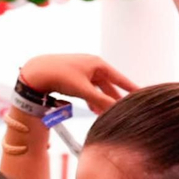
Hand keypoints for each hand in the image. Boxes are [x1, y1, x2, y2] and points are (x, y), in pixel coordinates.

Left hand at [18, 54, 138, 113]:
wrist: (36, 72)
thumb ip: (100, 101)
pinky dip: (92, 99)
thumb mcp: (83, 91)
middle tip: (127, 109)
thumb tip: (115, 111)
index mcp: (97, 64)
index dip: (131, 88)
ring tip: (109, 113)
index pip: (120, 78)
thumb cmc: (59, 76)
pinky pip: (88, 89)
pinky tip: (93, 109)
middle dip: (116, 99)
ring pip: (98, 88)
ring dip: (103, 101)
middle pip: (109, 85)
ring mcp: (83, 70)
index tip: (143, 94)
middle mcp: (92, 65)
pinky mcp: (74, 76)